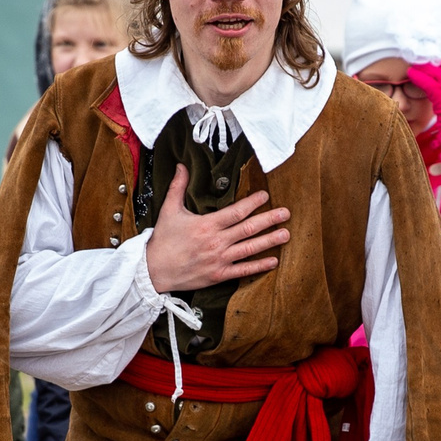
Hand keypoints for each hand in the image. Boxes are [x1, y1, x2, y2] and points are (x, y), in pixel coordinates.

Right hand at [144, 165, 289, 293]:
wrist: (153, 270)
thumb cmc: (163, 240)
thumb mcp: (169, 210)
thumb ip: (178, 187)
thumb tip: (180, 166)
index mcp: (207, 224)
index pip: (236, 211)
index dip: (253, 203)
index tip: (266, 195)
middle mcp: (216, 242)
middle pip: (248, 228)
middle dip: (269, 220)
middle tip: (286, 213)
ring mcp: (219, 259)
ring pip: (250, 249)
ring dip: (270, 241)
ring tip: (286, 234)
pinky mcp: (218, 274)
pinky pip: (243, 270)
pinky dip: (259, 266)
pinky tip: (273, 260)